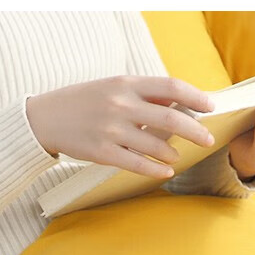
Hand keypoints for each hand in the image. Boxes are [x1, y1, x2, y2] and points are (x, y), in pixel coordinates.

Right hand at [25, 76, 216, 180]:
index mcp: (126, 83)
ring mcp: (112, 130)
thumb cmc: (82, 101)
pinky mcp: (102, 153)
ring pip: (157, 145)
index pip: (171, 87)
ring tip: (176, 155)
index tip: (210, 106)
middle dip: (195, 130)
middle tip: (207, 138)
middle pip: (171, 118)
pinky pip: (137, 164)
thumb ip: (143, 92)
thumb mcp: (112, 86)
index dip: (195, 96)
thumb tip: (178, 101)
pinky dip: (156, 169)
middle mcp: (121, 105)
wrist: (44, 118)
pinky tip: (165, 171)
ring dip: (172, 152)